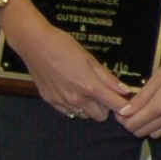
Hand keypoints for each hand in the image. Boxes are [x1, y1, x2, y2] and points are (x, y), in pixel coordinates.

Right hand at [0, 5, 131, 119]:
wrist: (34, 43)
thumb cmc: (62, 46)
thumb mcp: (91, 59)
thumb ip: (108, 78)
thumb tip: (124, 90)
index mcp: (89, 87)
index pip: (116, 106)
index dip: (124, 106)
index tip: (126, 103)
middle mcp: (76, 98)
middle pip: (101, 116)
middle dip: (106, 107)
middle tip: (104, 93)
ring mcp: (62, 101)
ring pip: (84, 115)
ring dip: (89, 108)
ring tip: (86, 90)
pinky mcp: (50, 100)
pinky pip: (69, 112)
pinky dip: (75, 106)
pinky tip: (72, 91)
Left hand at [116, 33, 160, 137]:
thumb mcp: (157, 77)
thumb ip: (141, 98)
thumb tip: (125, 111)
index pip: (134, 124)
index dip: (122, 119)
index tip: (120, 109)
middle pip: (142, 132)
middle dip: (132, 123)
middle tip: (130, 110)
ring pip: (156, 134)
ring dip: (146, 125)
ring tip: (144, 110)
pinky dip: (159, 124)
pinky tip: (159, 110)